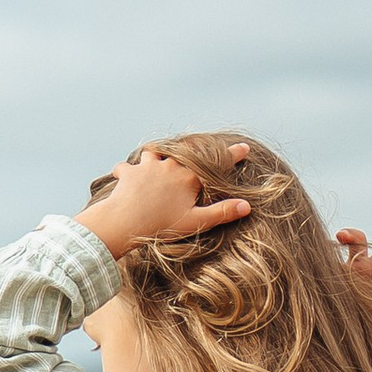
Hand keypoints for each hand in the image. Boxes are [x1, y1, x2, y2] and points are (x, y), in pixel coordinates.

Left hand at [79, 147, 254, 257]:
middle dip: (192, 152)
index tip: (244, 147)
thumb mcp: (196, 222)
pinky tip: (124, 174)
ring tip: (155, 160)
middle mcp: (170, 166)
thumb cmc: (162, 224)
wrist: (127, 221)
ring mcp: (148, 166)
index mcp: (189, 177)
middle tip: (195, 153)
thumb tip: (246, 206)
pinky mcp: (129, 172)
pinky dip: (127, 170)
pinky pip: (127, 167)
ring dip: (155, 156)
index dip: (233, 154)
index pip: (216, 163)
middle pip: (185, 153)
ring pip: (153, 153)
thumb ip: (221, 212)